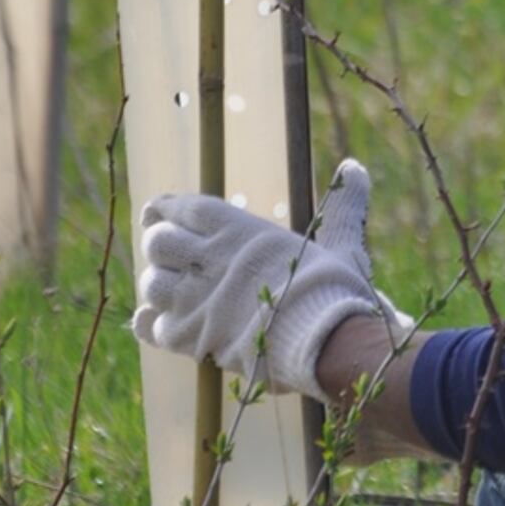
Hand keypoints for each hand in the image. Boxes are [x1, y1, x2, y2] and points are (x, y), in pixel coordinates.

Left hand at [133, 157, 411, 400]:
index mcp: (238, 229)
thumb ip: (342, 206)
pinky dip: (152, 324)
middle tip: (175, 259)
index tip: (158, 213)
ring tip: (174, 293)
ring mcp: (195, 299)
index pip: (182, 207)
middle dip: (161, 248)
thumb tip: (354, 167)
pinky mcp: (190, 338)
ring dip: (159, 287)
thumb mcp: (341, 243)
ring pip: (151, 283)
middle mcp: (209, 258)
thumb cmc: (335, 290)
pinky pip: (150, 326)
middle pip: (158, 242)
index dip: (164, 210)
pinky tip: (162, 325)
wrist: (324, 339)